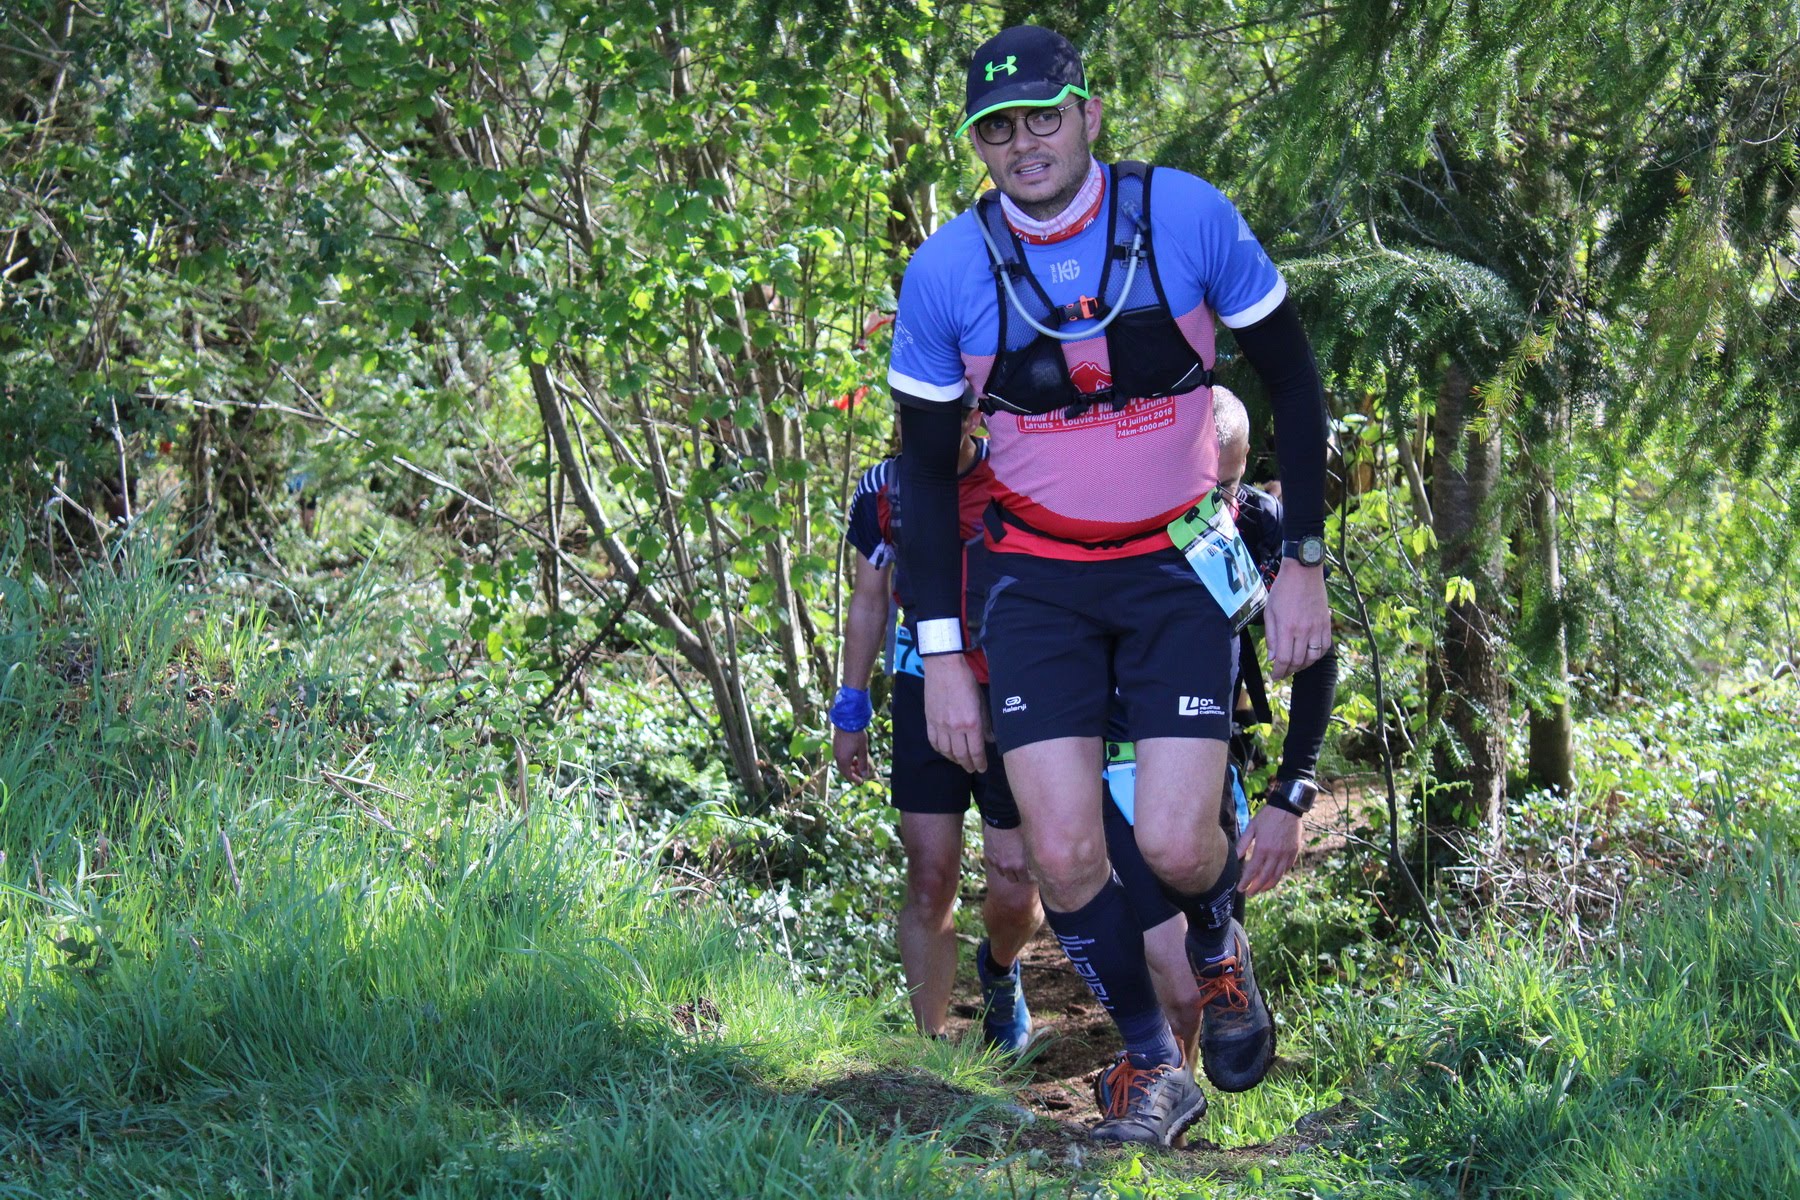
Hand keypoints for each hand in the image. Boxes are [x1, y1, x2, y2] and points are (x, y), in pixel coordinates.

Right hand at [832, 727, 872, 783]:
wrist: (847, 720)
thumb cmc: (857, 736)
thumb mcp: (863, 750)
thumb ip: (863, 763)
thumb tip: (865, 775)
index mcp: (843, 760)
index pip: (848, 775)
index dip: (855, 779)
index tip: (861, 782)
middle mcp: (837, 757)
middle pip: (844, 770)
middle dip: (852, 773)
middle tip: (860, 773)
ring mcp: (835, 750)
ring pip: (842, 763)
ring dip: (850, 766)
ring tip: (858, 762)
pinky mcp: (835, 745)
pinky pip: (840, 757)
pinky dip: (847, 760)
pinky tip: (853, 755)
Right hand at [923, 653, 987, 772]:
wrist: (944, 667)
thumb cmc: (966, 681)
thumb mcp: (981, 702)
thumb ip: (985, 723)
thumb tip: (990, 740)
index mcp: (971, 723)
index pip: (976, 751)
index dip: (980, 763)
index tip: (982, 768)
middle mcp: (955, 728)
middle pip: (961, 755)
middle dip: (968, 765)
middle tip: (972, 769)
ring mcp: (940, 725)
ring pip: (946, 751)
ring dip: (954, 759)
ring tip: (960, 762)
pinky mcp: (929, 721)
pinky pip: (934, 742)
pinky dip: (940, 750)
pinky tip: (945, 751)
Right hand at [981, 825, 1034, 885]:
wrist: (1004, 819)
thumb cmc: (1020, 830)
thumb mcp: (1029, 845)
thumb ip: (1030, 859)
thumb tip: (1034, 866)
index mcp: (1019, 865)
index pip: (1025, 880)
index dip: (1029, 878)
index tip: (1032, 875)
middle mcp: (1007, 866)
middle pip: (1013, 880)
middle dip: (1018, 876)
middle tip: (1022, 870)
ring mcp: (996, 861)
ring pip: (1002, 873)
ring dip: (1007, 870)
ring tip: (1011, 862)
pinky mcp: (988, 855)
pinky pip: (993, 864)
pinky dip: (998, 862)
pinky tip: (1002, 855)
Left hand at [1237, 804, 1302, 895]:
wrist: (1287, 808)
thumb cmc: (1267, 817)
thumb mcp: (1252, 827)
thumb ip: (1243, 843)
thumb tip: (1236, 857)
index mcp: (1263, 848)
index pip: (1252, 871)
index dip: (1246, 882)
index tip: (1240, 889)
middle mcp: (1275, 854)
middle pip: (1265, 877)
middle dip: (1256, 888)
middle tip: (1249, 893)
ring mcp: (1286, 854)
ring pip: (1278, 876)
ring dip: (1269, 885)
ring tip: (1261, 890)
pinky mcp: (1294, 852)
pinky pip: (1287, 868)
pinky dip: (1280, 875)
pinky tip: (1274, 877)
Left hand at [1264, 561, 1329, 680]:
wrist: (1304, 572)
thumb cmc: (1282, 590)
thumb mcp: (1269, 612)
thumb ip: (1271, 637)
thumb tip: (1273, 658)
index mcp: (1287, 628)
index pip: (1284, 659)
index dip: (1279, 672)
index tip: (1274, 677)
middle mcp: (1304, 631)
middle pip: (1298, 661)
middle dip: (1288, 671)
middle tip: (1282, 672)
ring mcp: (1317, 628)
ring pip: (1313, 657)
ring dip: (1302, 666)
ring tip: (1294, 666)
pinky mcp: (1326, 624)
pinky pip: (1324, 647)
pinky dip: (1316, 656)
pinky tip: (1309, 655)